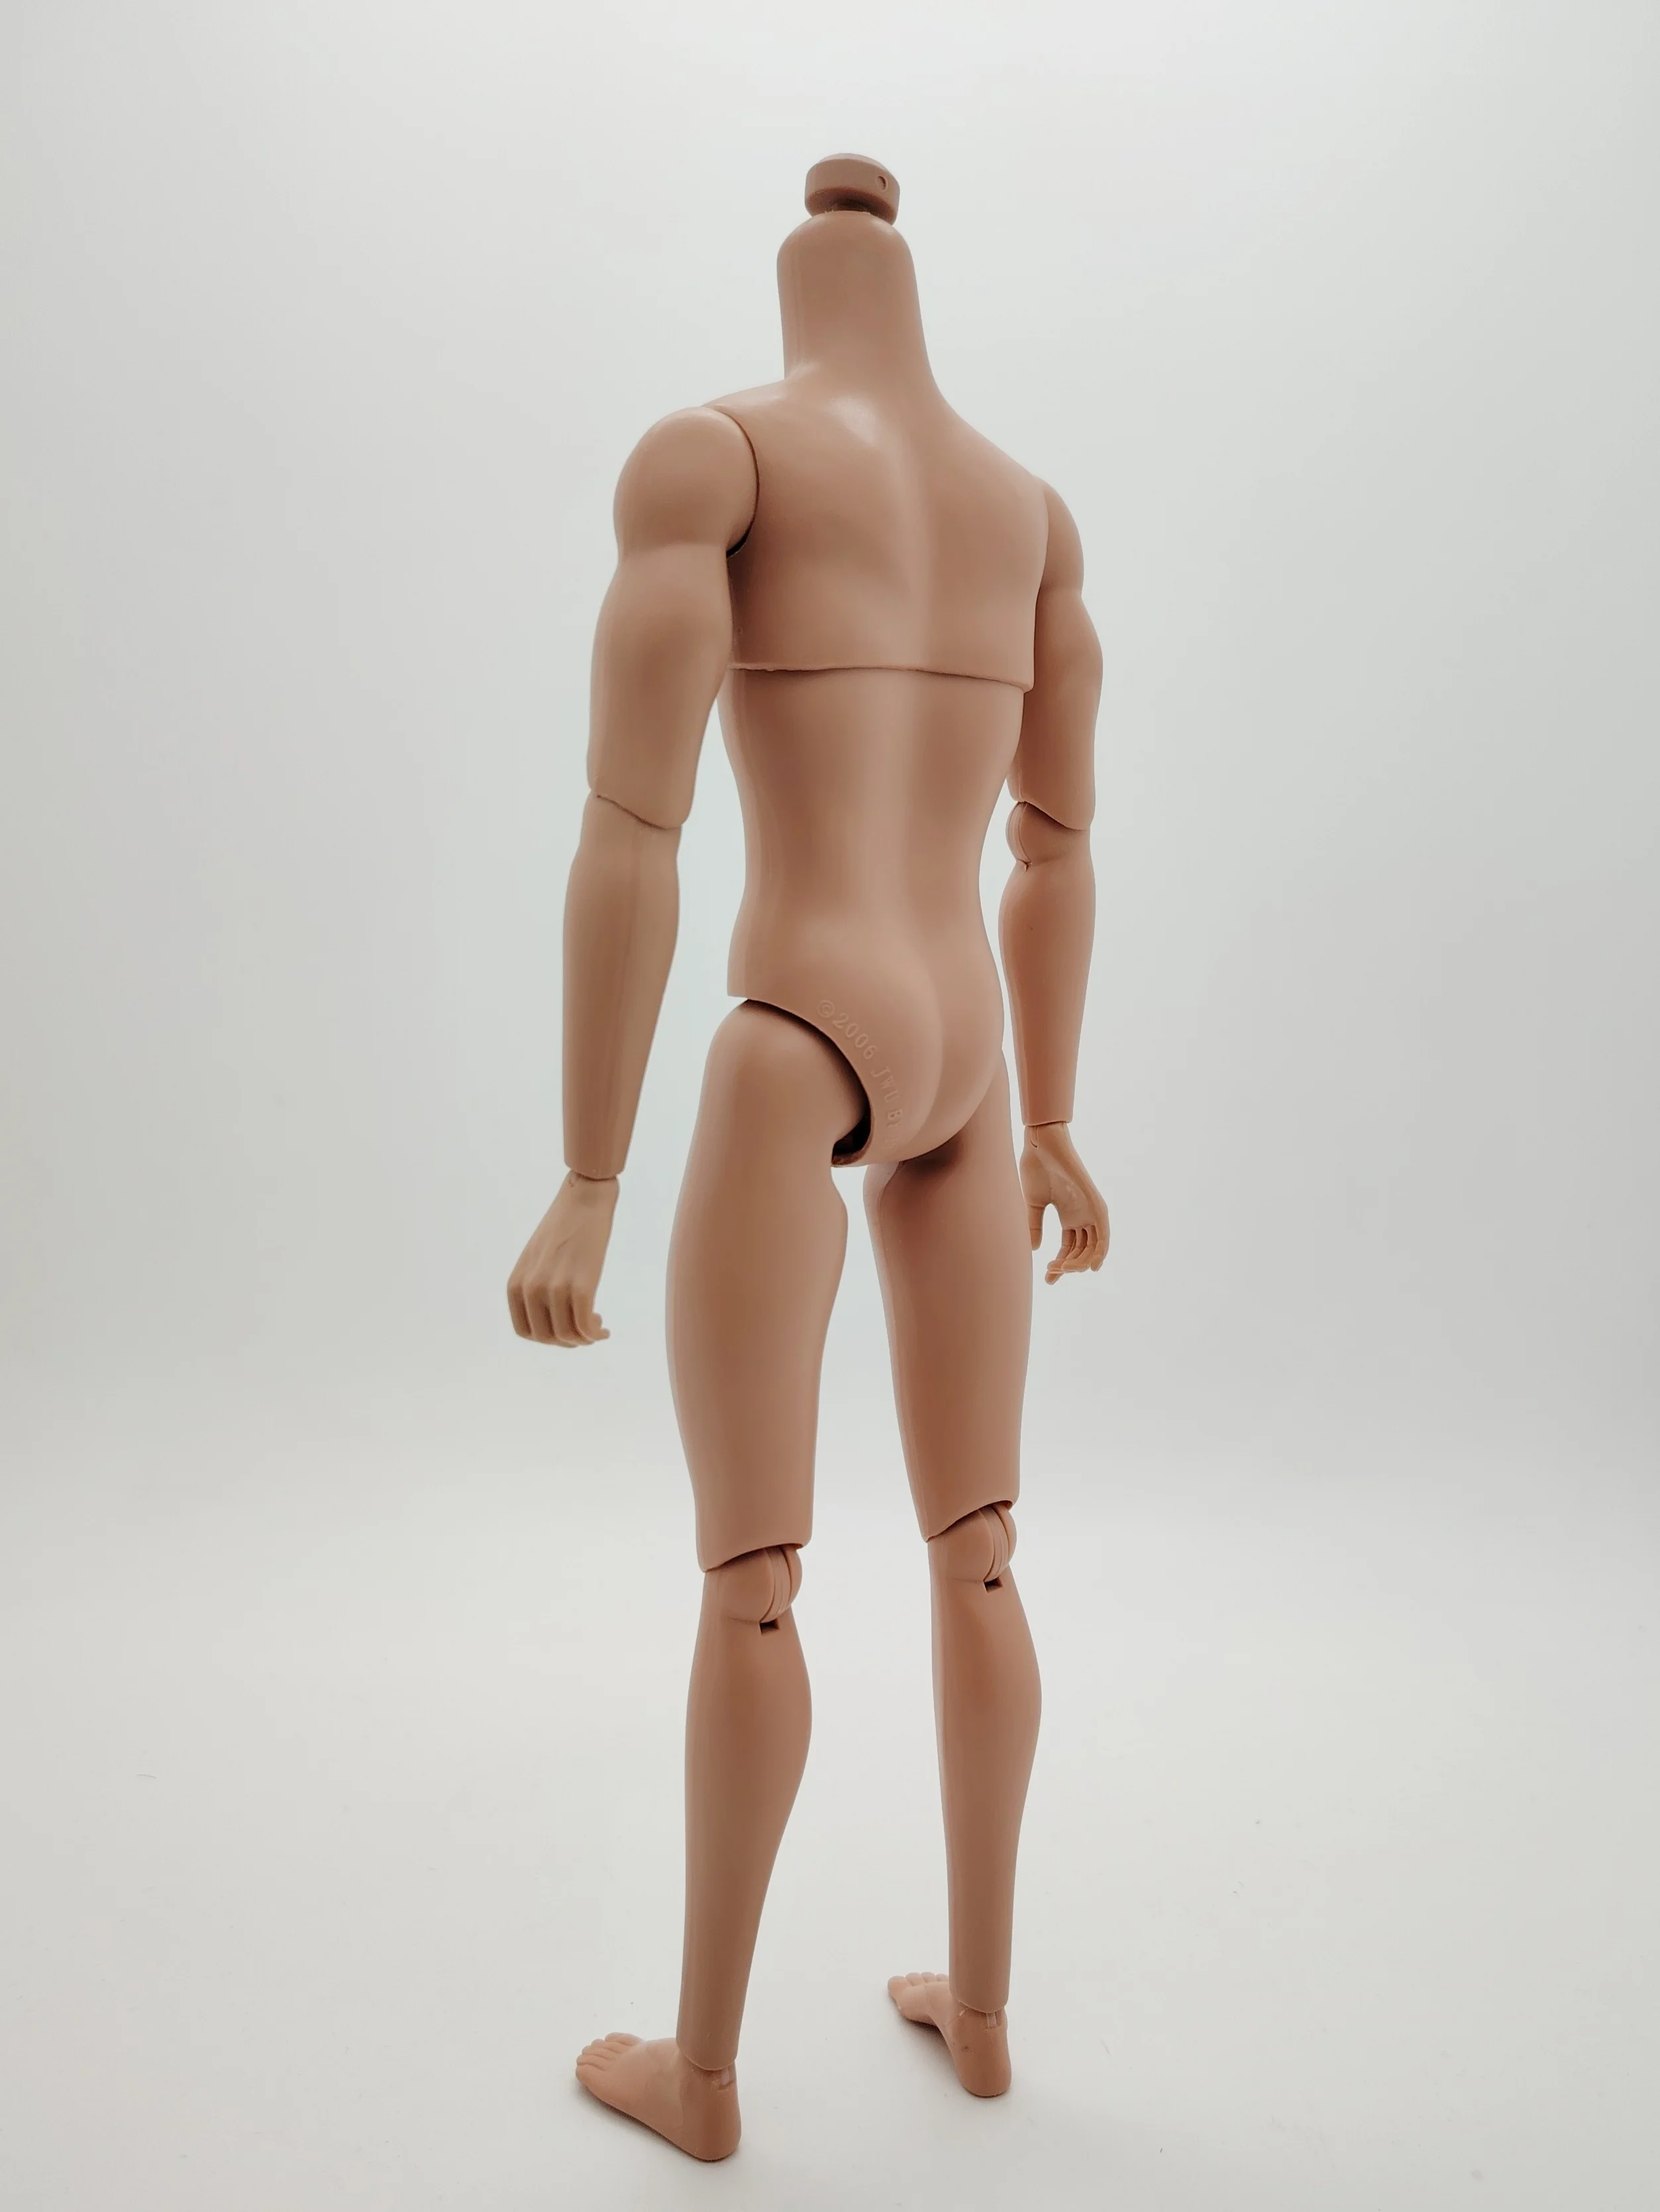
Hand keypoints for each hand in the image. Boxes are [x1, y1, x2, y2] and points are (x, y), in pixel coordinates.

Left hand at [507, 1172, 617, 1345]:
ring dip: (584, 1339)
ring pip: (567, 1336)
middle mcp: (531, 1288)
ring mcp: (554, 1288)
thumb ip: (535, 1286)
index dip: (547, 1338)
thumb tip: (549, 1318)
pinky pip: (585, 1326)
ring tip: (597, 1329)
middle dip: (567, 1341)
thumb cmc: (564, 1226)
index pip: (525, 1331)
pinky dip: (595, 1334)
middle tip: (585, 1331)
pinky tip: (604, 1329)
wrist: (584, 1199)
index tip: (565, 1330)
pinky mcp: (581, 1285)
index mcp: (516, 1283)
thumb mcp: (536, 1259)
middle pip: (546, 1337)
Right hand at [1020, 1123, 1107, 1285]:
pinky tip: (1092, 1266)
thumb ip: (1035, 1227)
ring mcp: (1089, 1209)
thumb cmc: (1036, 1168)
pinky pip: (1104, 1232)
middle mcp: (1082, 1215)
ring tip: (1062, 1270)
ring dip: (1080, 1263)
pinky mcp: (1095, 1202)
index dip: (1060, 1266)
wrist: (1041, 1145)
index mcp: (1069, 1216)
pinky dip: (1101, 1250)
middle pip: (1082, 1251)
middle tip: (1052, 1274)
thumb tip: (1033, 1250)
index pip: (1069, 1249)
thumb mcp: (1033, 1205)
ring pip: (1093, 1246)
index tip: (1048, 1280)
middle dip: (1068, 1267)